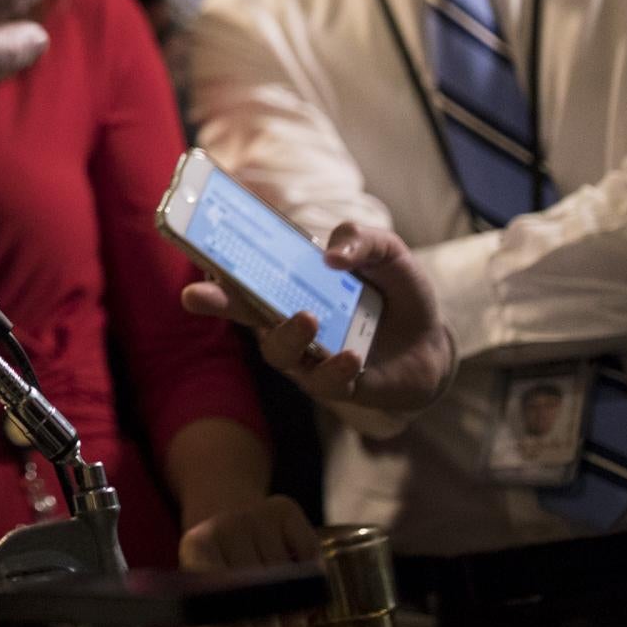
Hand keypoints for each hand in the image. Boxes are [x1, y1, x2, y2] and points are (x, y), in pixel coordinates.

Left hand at [179, 496, 322, 626]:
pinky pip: (313, 565)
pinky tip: (293, 597)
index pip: (221, 601)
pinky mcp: (285, 510)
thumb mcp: (203, 610)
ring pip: (291, 589)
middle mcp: (224, 526)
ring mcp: (256, 514)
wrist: (224, 518)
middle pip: (260, 600)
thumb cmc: (214, 577)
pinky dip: (311, 592)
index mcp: (195, 549)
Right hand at [182, 222, 455, 413]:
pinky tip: (350, 355)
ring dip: (287, 335)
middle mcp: (289, 322)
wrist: (434, 340)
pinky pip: (324, 383)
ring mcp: (310, 357)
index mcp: (291, 286)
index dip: (216, 268)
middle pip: (243, 314)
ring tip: (307, 317)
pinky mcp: (339, 386)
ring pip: (280, 353)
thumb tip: (330, 255)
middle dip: (216, 304)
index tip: (192, 254)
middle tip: (195, 296)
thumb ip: (360, 240)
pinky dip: (333, 368)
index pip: (245, 276)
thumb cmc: (397, 291)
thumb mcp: (386, 252)